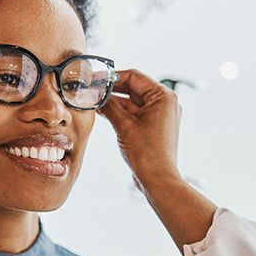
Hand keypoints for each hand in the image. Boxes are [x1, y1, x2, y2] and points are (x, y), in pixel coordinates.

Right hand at [99, 69, 216, 248]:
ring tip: (94, 101)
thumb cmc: (147, 154)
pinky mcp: (154, 127)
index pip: (134, 76)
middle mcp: (165, 103)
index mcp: (163, 97)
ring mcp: (160, 115)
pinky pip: (135, 113)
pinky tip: (103, 112)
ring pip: (132, 101)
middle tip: (91, 90)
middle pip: (133, 87)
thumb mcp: (123, 125)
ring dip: (114, 101)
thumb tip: (97, 93)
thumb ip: (109, 105)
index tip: (94, 78)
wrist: (157, 179)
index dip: (111, 76)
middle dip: (111, 89)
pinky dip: (120, 112)